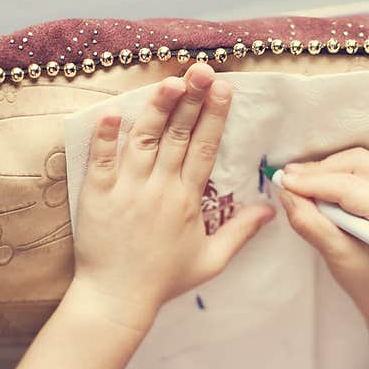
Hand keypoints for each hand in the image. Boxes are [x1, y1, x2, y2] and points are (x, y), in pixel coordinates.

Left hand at [72, 63, 275, 330]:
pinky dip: (105, 136)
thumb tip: (270, 210)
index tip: (224, 87)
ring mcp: (127, 190)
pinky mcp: (98, 196)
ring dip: (157, 109)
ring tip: (171, 81)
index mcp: (188, 201)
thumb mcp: (211, 261)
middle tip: (203, 70)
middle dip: (193, 100)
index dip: (215, 116)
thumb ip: (241, 233)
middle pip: (178, 136)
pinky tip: (112, 111)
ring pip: (144, 140)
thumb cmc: (164, 280)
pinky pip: (101, 161)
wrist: (117, 298)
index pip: (204, 149)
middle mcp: (160, 189)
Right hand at [278, 147, 368, 322]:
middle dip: (318, 171)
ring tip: (299, 184)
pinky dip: (336, 172)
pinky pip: (362, 167)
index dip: (312, 182)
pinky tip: (316, 186)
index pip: (349, 186)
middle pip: (355, 163)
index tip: (283, 182)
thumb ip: (311, 224)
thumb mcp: (337, 256)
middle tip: (288, 181)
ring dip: (325, 170)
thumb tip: (287, 195)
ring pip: (357, 160)